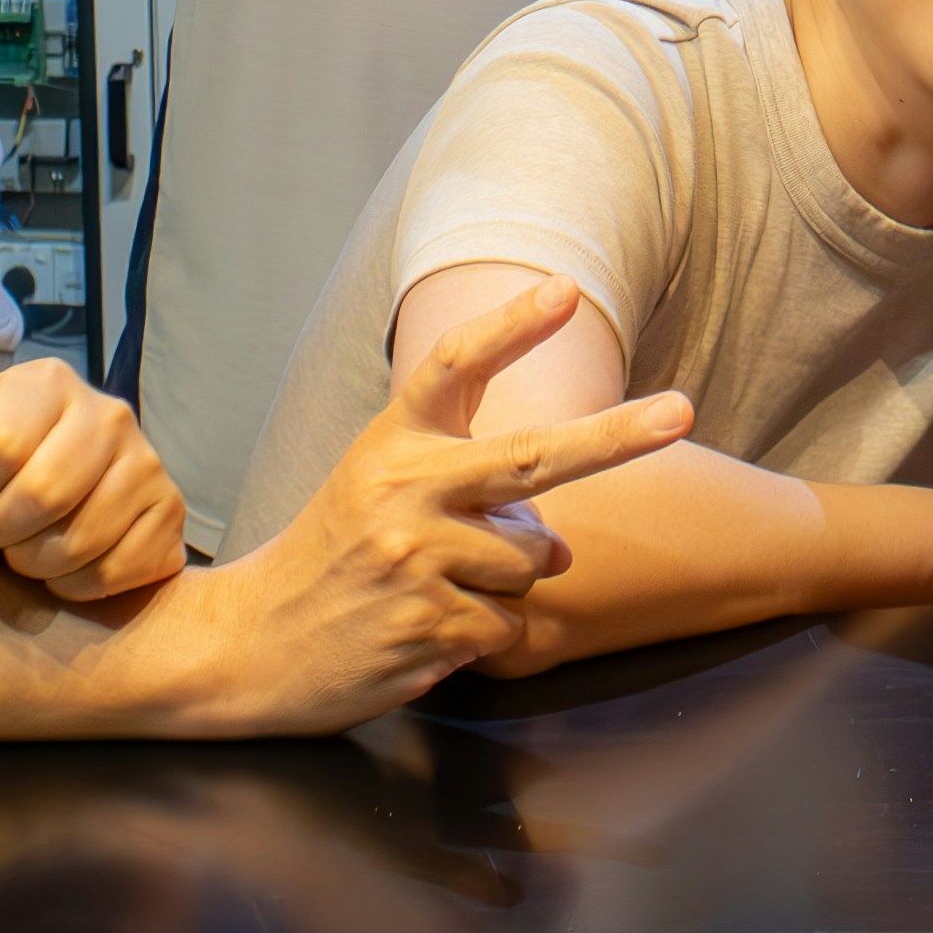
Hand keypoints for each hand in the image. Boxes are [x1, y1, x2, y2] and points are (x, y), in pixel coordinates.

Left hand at [0, 356, 187, 605]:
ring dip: (38, 565)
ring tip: (30, 548)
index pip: (1, 444)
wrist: (26, 525)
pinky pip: (118, 572)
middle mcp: (109, 412)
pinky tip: (68, 567)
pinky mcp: (171, 516)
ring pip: (83, 539)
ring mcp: (149, 463)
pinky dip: (78, 587)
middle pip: (45, 493)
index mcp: (45, 383)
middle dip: (3, 533)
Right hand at [162, 278, 695, 730]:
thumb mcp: (381, 490)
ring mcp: (417, 558)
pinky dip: (487, 631)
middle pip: (532, 457)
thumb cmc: (336, 557)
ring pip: (532, 562)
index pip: (455, 367)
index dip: (511, 327)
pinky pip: (509, 623)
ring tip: (442, 587)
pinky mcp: (428, 624)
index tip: (565, 289)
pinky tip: (430, 630)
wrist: (251, 643)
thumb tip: (560, 546)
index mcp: (391, 442)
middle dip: (616, 436)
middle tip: (681, 411)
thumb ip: (471, 494)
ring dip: (511, 581)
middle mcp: (405, 490)